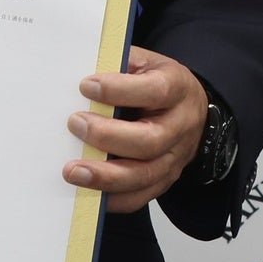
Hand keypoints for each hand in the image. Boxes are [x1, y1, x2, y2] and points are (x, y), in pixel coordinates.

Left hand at [65, 46, 207, 216]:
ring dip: (105, 176)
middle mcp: (180, 127)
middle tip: (75, 124)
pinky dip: (111, 198)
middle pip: (149, 140)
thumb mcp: (146, 63)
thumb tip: (80, 71)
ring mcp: (174, 158)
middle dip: (107, 136)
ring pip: (143, 175)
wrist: (190, 111)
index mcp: (178, 89)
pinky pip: (139, 198)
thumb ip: (119, 65)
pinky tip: (87, 191)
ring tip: (73, 171)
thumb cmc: (159, 83)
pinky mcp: (163, 181)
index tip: (86, 86)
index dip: (119, 90)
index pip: (155, 91)